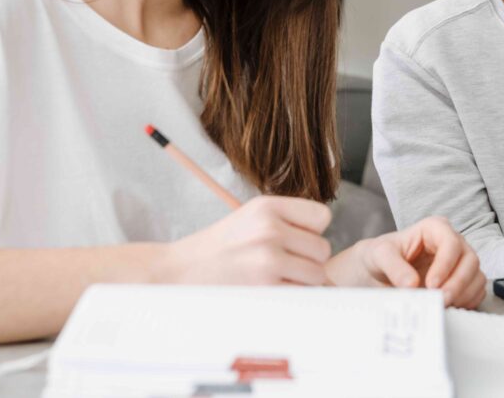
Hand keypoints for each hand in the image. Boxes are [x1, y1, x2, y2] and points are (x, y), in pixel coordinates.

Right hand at [158, 196, 332, 285]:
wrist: (178, 272)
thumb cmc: (217, 248)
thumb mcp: (249, 218)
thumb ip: (287, 224)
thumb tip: (325, 249)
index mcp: (267, 207)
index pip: (321, 217)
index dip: (313, 232)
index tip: (295, 241)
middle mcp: (269, 228)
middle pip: (323, 248)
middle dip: (309, 260)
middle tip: (283, 264)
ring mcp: (267, 258)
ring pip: (317, 274)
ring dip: (303, 281)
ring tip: (276, 278)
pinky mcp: (265, 287)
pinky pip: (302, 293)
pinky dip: (293, 296)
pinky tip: (270, 290)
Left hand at [329, 217, 485, 308]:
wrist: (379, 272)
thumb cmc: (380, 256)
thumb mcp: (379, 255)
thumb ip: (394, 266)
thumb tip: (411, 284)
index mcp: (435, 228)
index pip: (451, 243)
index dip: (445, 265)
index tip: (431, 285)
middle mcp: (453, 243)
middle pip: (470, 260)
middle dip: (457, 283)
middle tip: (440, 301)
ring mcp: (460, 262)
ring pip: (477, 276)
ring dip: (463, 295)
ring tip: (442, 306)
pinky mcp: (463, 281)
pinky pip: (476, 291)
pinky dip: (467, 302)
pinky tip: (449, 307)